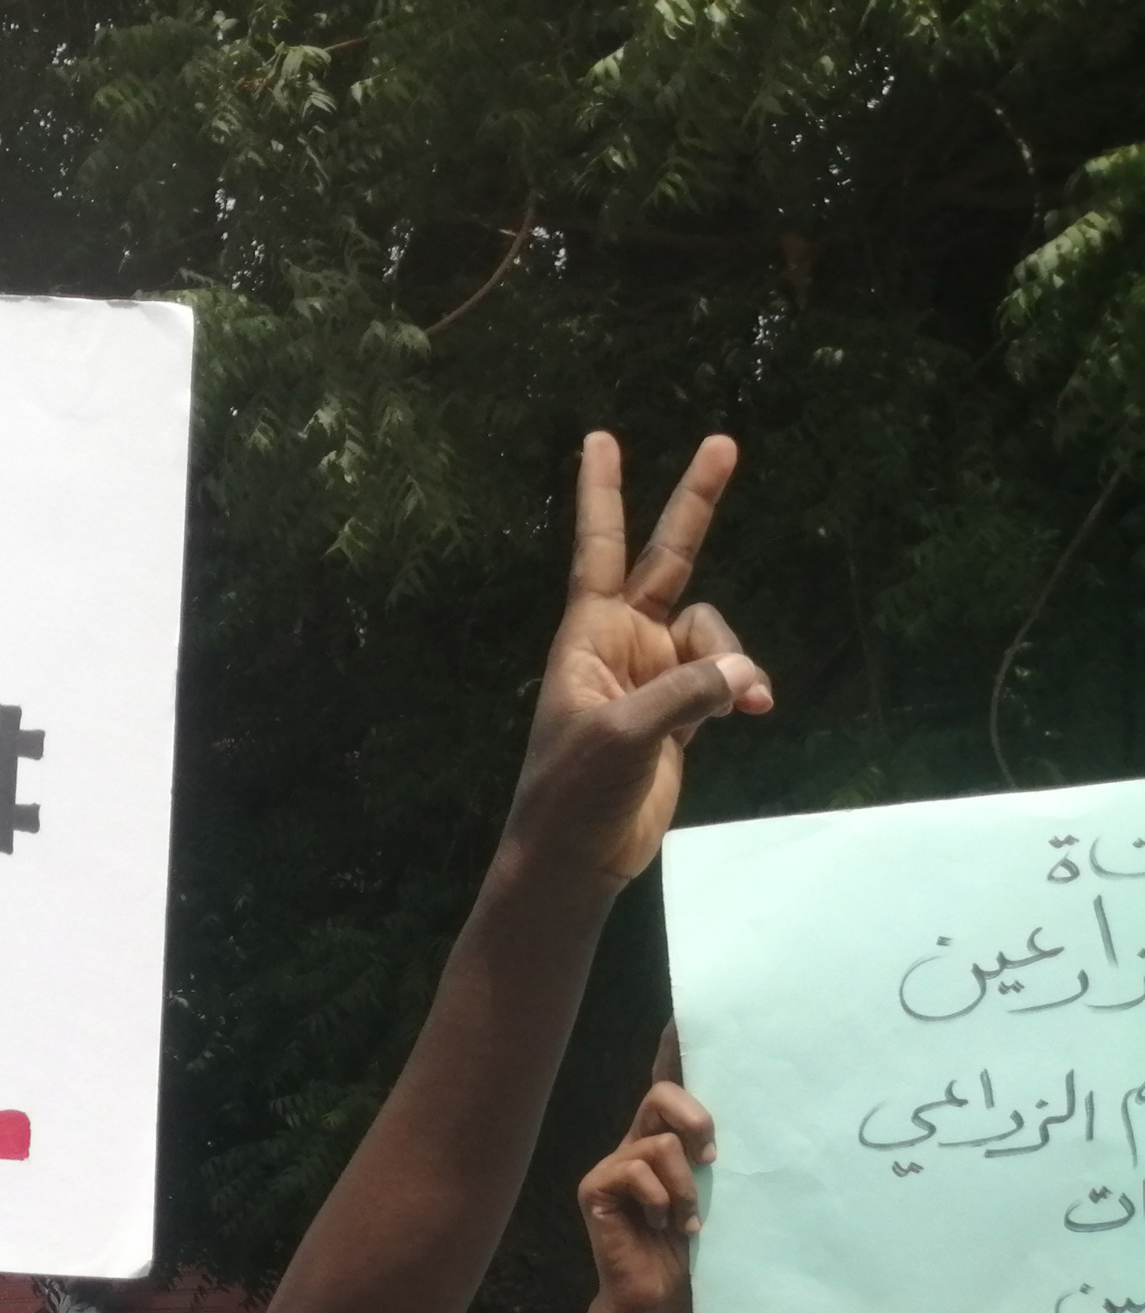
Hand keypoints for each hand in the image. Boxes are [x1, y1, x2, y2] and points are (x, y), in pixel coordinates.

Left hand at [505, 434, 774, 885]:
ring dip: (733, 657)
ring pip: (714, 634)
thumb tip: (743, 674)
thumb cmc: (575, 792)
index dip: (601, 493)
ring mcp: (653, 676)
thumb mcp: (626, 735)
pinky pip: (723, 676)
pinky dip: (741, 685)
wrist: (577, 855)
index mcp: (588, 637)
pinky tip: (755, 707)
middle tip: (723, 443)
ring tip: (742, 700)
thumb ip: (687, 693)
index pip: (597, 548)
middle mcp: (621, 645)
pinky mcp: (678, 712)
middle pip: (667, 558)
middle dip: (695, 505)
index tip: (600, 439)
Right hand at [578, 1042, 713, 1312]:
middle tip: (712, 1156)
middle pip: (661, 1095)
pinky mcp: (595, 1188)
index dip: (671, 1052)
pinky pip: (634, 1169)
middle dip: (694, 1116)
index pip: (668, 1086)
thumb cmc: (691, 1252)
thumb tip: (725, 1135)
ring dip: (685, 1185)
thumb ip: (710, 1161)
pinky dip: (659, 1198)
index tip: (681, 1018)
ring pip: (657, 1142)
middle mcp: (635, 1146)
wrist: (657, 1299)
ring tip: (686, 1218)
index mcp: (666, 1143)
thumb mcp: (714, 1197)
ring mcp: (612, 1166)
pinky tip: (660, 1225)